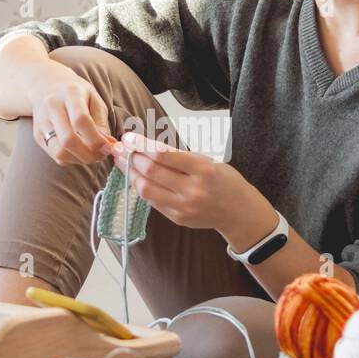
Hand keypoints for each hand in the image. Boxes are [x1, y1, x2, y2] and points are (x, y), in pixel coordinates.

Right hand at [30, 67, 114, 165]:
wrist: (46, 86)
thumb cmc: (76, 94)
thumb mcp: (94, 99)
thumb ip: (102, 123)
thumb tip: (107, 145)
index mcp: (70, 93)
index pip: (80, 120)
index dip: (96, 139)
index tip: (108, 148)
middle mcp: (52, 106)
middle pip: (68, 139)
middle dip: (88, 154)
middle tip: (101, 156)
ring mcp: (42, 122)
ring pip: (59, 151)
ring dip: (79, 160)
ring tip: (92, 156)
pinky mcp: (37, 135)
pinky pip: (55, 155)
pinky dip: (71, 160)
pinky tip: (80, 153)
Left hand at [108, 132, 261, 233]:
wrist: (238, 211)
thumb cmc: (223, 180)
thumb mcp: (206, 161)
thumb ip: (177, 156)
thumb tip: (144, 146)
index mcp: (202, 170)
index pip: (163, 155)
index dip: (141, 146)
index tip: (128, 138)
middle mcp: (192, 190)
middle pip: (151, 172)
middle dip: (131, 158)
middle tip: (120, 148)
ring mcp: (184, 207)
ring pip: (146, 190)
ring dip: (130, 174)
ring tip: (122, 162)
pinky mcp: (177, 218)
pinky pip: (152, 201)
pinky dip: (141, 187)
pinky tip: (135, 177)